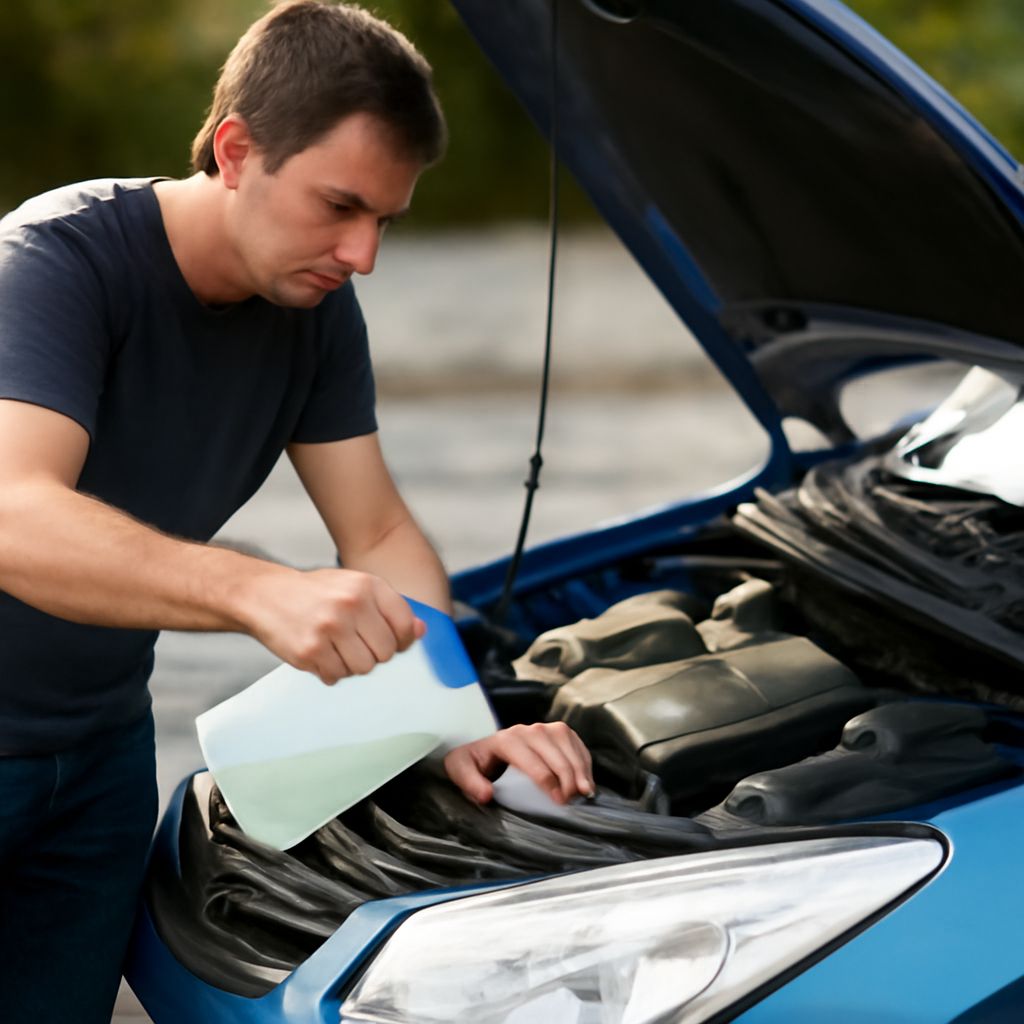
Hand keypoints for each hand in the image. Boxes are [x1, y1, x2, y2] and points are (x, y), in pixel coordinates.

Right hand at [242, 567, 424, 682]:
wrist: (264, 594)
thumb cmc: (316, 593)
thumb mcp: (354, 587)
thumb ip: (388, 608)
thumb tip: (421, 631)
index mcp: (367, 585)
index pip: (403, 624)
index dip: (401, 640)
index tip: (390, 642)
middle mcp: (351, 604)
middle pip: (385, 652)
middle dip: (374, 654)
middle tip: (355, 644)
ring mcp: (330, 628)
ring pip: (363, 668)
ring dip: (352, 665)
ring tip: (336, 648)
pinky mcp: (310, 651)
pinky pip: (337, 675)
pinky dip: (331, 671)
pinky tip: (320, 653)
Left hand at [443, 722, 594, 804]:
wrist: (481, 751)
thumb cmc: (473, 764)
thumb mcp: (460, 771)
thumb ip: (470, 783)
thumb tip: (486, 795)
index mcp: (505, 740)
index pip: (532, 761)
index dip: (548, 782)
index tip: (559, 802)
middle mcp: (526, 730)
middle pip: (553, 751)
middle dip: (568, 776)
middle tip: (575, 799)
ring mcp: (542, 728)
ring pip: (566, 742)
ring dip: (580, 766)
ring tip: (586, 790)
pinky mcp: (554, 731)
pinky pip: (574, 741)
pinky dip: (583, 759)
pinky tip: (587, 778)